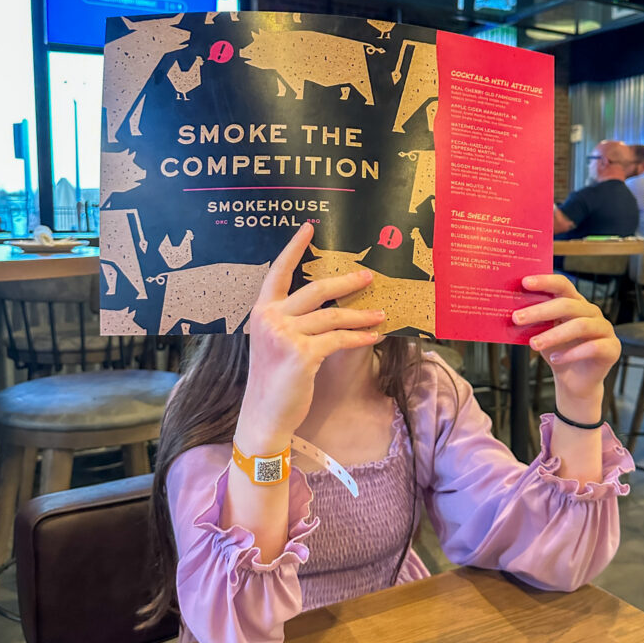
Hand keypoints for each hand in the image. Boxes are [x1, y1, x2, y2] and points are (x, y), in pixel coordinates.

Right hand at [239, 223, 383, 452]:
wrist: (264, 415)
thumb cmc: (274, 380)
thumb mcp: (275, 343)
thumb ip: (293, 321)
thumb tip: (331, 305)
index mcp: (262, 312)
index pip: (278, 272)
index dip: (294, 248)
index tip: (309, 227)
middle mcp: (270, 319)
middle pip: (315, 289)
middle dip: (346, 282)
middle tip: (369, 276)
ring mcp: (285, 336)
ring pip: (333, 315)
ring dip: (361, 314)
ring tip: (381, 313)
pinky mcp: (302, 354)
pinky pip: (339, 339)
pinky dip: (360, 336)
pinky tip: (373, 336)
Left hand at [512, 274, 620, 411]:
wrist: (574, 382)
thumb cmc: (558, 352)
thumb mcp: (542, 333)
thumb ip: (534, 321)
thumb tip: (511, 311)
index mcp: (575, 302)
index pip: (562, 285)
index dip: (545, 281)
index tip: (525, 282)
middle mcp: (591, 312)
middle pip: (567, 305)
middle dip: (540, 311)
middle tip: (517, 318)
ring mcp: (604, 329)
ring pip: (580, 326)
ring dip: (554, 335)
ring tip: (533, 345)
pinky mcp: (612, 348)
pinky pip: (592, 347)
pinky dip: (571, 353)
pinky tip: (555, 359)